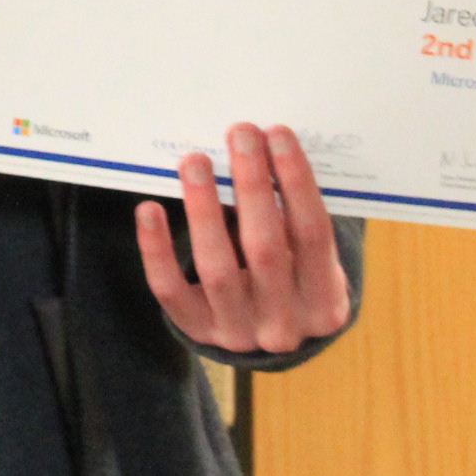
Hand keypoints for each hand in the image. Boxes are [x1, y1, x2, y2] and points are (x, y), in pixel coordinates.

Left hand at [137, 123, 350, 354]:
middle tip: (239, 134)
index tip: (278, 133)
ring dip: (204, 209)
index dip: (296, 182)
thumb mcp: (309, 261)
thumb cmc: (292, 279)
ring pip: (216, 268)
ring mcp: (238, 332)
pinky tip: (150, 209)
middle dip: (252, 185)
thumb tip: (260, 150)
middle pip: (265, 248)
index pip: (314, 234)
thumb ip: (292, 219)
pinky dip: (156, 248)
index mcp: (325, 302)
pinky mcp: (196, 330)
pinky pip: (170, 289)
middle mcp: (284, 324)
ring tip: (195, 162)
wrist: (268, 341)